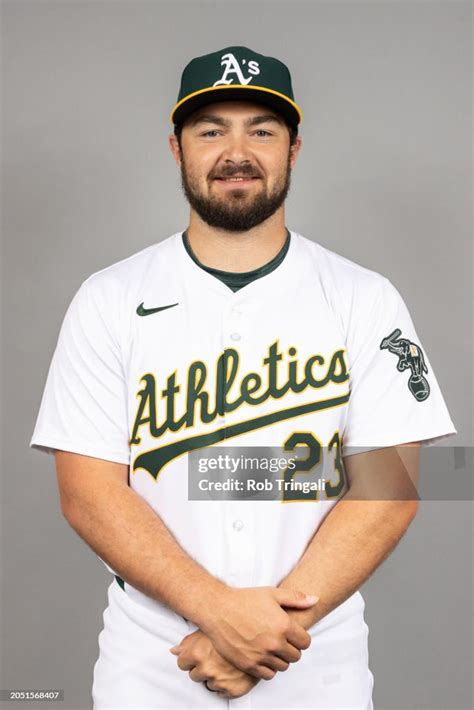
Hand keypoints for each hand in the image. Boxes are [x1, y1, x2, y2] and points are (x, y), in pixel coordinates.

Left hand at [169, 629, 258, 698]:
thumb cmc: (234, 629)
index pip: (181, 663)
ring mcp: (219, 681)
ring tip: (225, 662)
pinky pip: (221, 692)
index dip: (190, 658)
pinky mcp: (232, 690)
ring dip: (215, 675)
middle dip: (202, 667)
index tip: (199, 654)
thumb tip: (173, 650)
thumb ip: (188, 642)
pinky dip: (226, 684)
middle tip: (215, 657)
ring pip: (208, 684)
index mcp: (197, 653)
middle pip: (194, 675)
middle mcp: (207, 668)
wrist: (260, 638)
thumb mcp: (209, 629)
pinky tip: (231, 671)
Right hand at [196, 586, 317, 679]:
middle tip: (282, 640)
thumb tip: (315, 600)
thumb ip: (296, 598)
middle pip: (295, 656)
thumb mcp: (272, 593)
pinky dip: (268, 667)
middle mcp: (274, 643)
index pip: (305, 642)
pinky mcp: (249, 664)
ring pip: (283, 666)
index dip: (301, 638)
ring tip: (272, 647)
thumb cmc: (244, 600)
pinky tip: (263, 655)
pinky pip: (268, 674)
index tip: (293, 634)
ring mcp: (261, 655)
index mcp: (283, 625)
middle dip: (291, 648)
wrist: (218, 609)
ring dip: (280, 658)